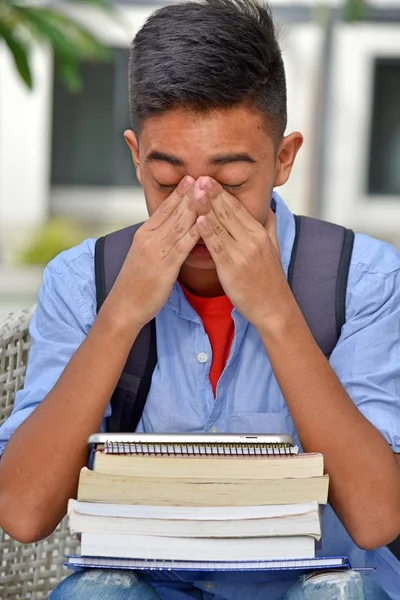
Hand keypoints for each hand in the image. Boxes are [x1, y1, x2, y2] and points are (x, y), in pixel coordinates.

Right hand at [105, 176, 199, 330]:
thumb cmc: (136, 284)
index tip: (191, 178)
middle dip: (189, 193)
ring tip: (207, 191)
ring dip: (194, 207)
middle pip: (173, 212)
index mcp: (144, 234)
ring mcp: (156, 251)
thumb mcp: (143, 256)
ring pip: (179, 225)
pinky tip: (205, 222)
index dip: (178, 193)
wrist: (124, 306)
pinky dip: (194, 233)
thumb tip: (169, 232)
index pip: (164, 209)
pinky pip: (182, 246)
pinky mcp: (165, 266)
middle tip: (204, 176)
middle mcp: (149, 238)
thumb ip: (156, 242)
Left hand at [193, 177, 293, 328]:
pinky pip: (217, 247)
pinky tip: (197, 220)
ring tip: (194, 192)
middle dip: (212, 194)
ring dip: (206, 208)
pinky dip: (207, 232)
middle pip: (229, 212)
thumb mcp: (274, 247)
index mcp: (260, 233)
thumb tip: (269, 208)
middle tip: (199, 177)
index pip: (238, 207)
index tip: (209, 178)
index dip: (222, 192)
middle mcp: (252, 240)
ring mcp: (242, 254)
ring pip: (221, 226)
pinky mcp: (232, 268)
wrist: (273, 306)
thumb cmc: (270, 278)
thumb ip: (269, 226)